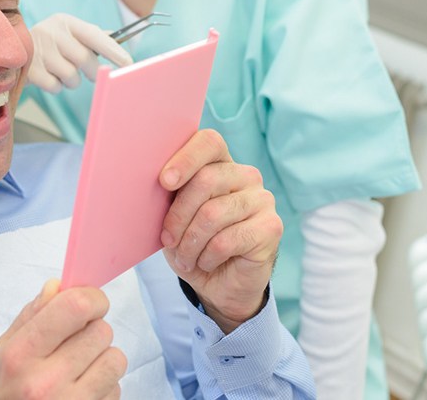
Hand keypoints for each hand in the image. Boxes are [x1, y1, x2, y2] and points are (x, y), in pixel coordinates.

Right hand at [0, 279, 126, 398]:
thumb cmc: (1, 394)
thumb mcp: (0, 353)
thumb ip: (30, 316)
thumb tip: (57, 286)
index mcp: (21, 355)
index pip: (76, 307)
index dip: (91, 297)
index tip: (90, 302)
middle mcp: (46, 382)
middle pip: (101, 330)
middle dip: (93, 330)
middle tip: (75, 342)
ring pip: (115, 359)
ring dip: (102, 358)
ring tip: (79, 367)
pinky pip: (116, 389)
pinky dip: (104, 386)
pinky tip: (82, 391)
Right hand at [28, 14, 132, 92]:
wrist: (10, 48)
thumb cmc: (51, 43)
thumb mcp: (69, 33)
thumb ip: (92, 37)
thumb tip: (119, 40)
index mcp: (65, 22)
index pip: (94, 35)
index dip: (112, 50)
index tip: (128, 63)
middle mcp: (51, 32)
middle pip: (84, 59)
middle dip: (92, 71)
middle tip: (91, 74)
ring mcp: (38, 50)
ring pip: (71, 76)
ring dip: (72, 80)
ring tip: (62, 72)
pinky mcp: (29, 68)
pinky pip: (55, 86)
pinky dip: (56, 86)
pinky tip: (48, 76)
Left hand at [159, 130, 281, 333]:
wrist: (219, 283)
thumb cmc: (192, 241)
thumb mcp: (173, 214)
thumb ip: (170, 192)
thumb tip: (156, 179)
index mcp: (220, 162)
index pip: (209, 142)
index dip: (186, 158)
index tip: (164, 182)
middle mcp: (245, 175)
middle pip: (206, 180)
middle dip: (178, 214)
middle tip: (167, 239)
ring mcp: (262, 199)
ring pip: (213, 213)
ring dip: (190, 242)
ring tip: (184, 257)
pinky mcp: (271, 227)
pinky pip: (227, 240)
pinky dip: (207, 257)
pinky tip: (206, 262)